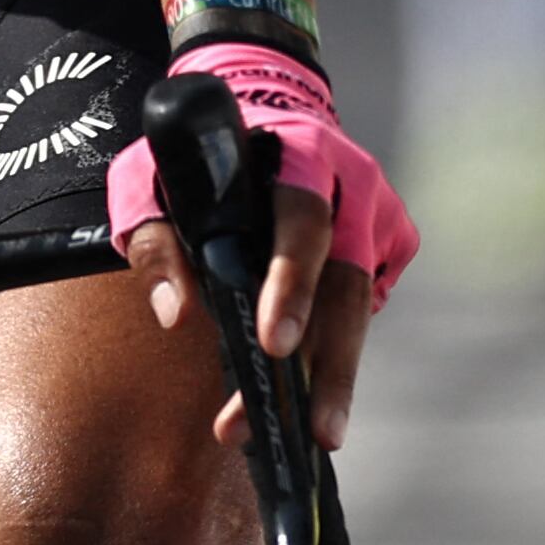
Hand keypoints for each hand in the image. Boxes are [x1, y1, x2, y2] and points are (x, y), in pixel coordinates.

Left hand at [108, 42, 417, 451]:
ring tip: (314, 436)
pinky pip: (368, 305)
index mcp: (299, 154)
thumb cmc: (205, 154)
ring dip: (335, 375)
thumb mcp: (152, 174)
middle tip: (312, 427)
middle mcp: (352, 185)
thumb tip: (176, 313)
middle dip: (330, 361)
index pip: (301, 221)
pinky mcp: (391, 244)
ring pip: (360, 307)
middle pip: (346, 282)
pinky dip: (339, 349)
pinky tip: (314, 388)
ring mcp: (379, 216)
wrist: (267, 107)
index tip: (271, 342)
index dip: (290, 283)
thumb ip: (154, 236)